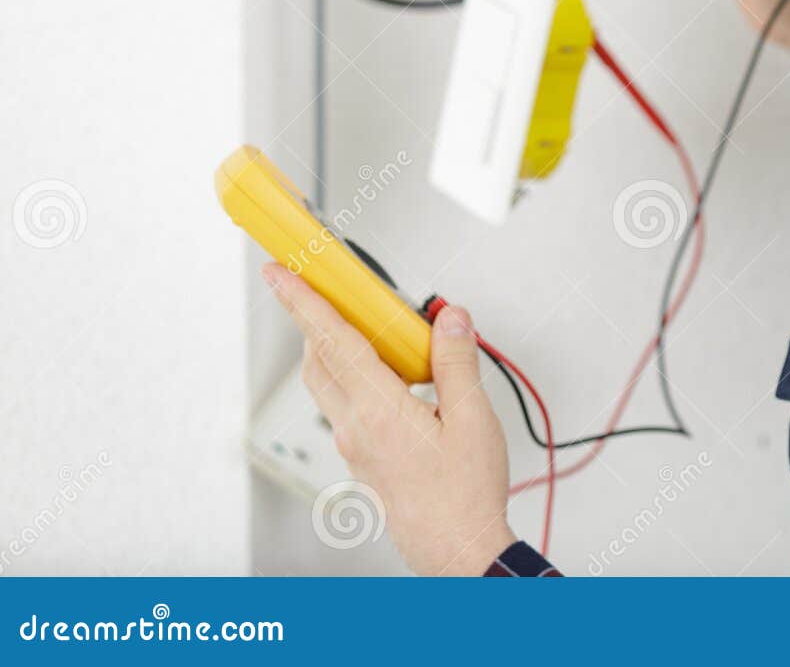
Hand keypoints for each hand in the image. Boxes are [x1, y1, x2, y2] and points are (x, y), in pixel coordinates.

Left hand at [262, 262, 516, 575]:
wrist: (459, 550)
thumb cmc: (466, 494)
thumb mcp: (474, 418)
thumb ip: (456, 362)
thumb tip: (449, 319)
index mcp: (380, 412)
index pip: (333, 342)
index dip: (303, 302)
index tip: (281, 274)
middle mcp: (356, 429)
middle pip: (319, 361)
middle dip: (315, 320)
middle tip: (325, 290)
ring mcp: (355, 447)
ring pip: (329, 385)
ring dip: (336, 349)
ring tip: (374, 331)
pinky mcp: (363, 461)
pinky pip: (347, 407)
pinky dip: (357, 378)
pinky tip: (395, 378)